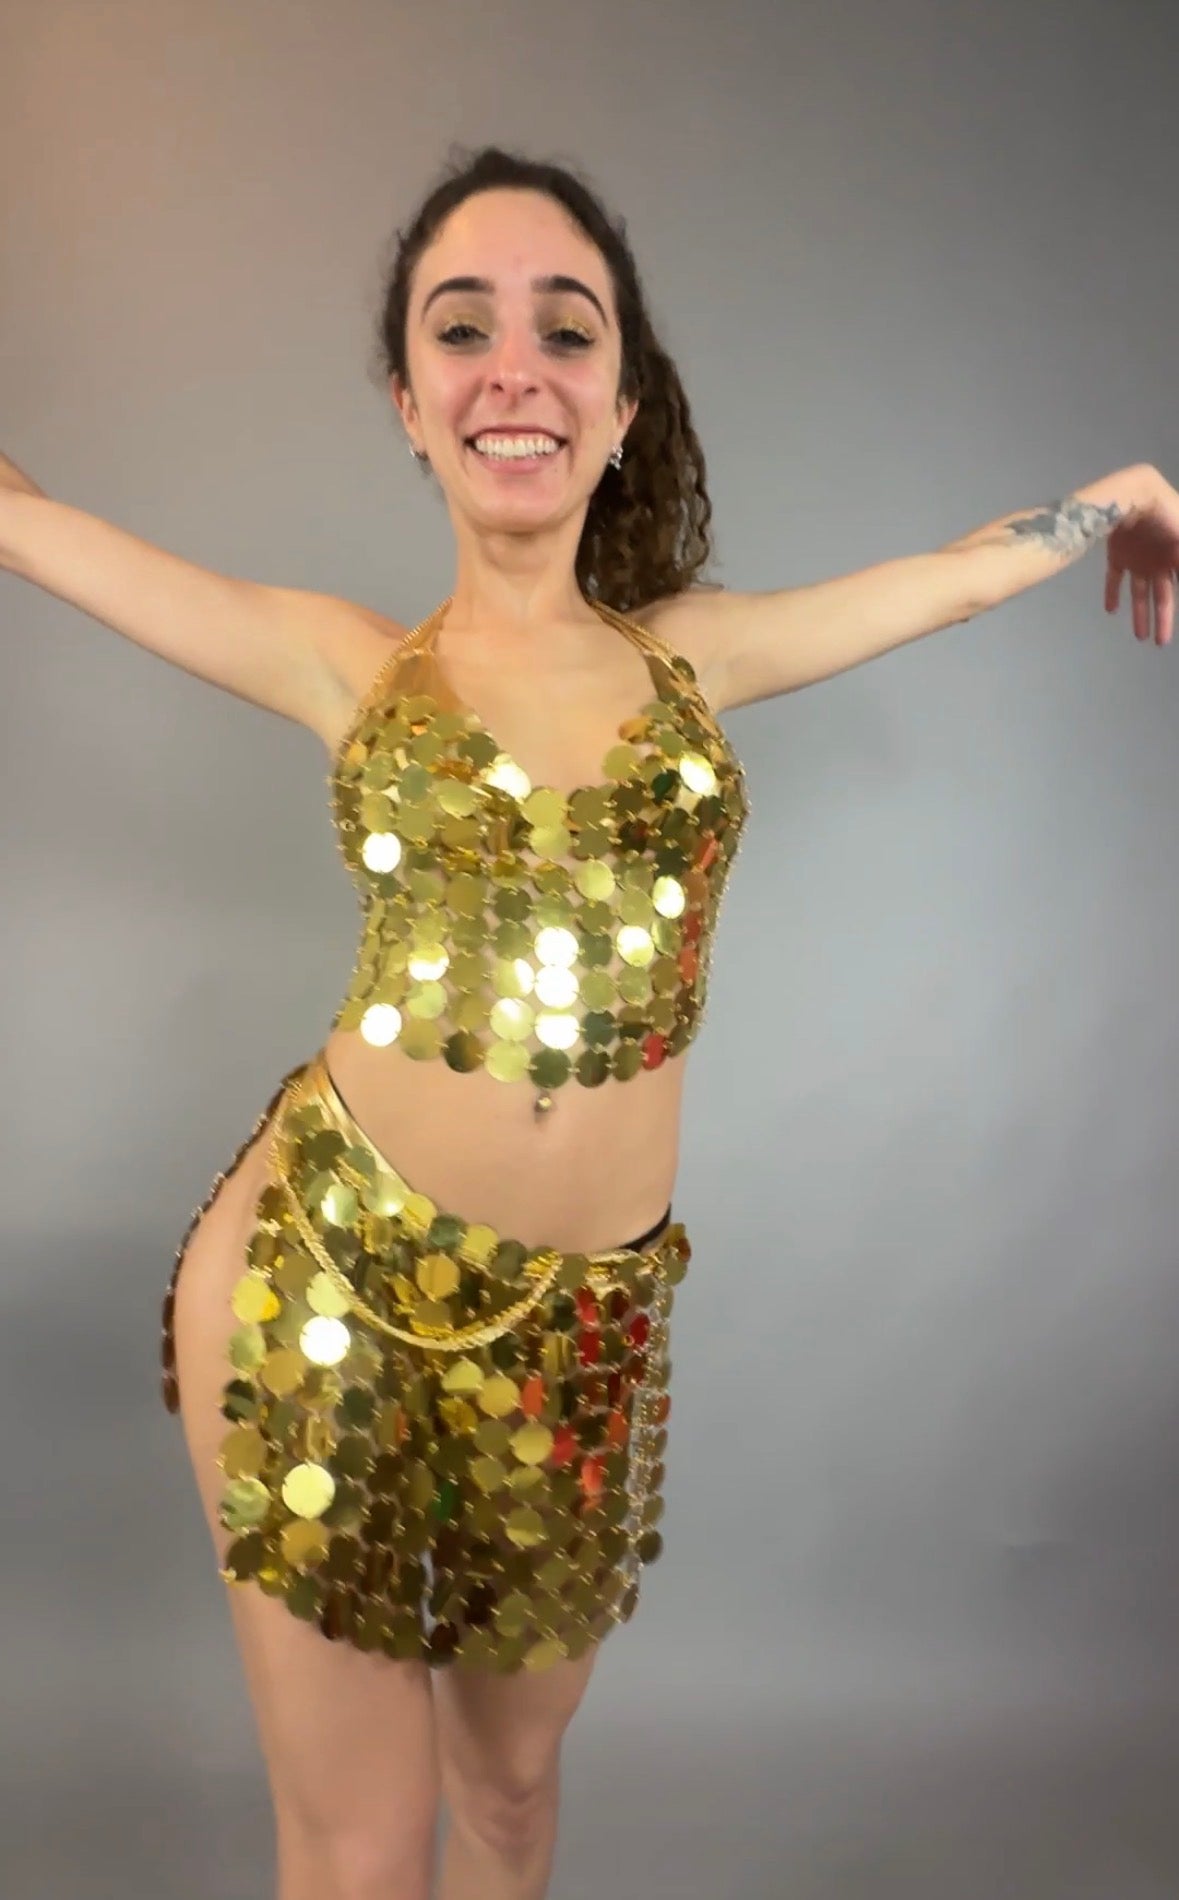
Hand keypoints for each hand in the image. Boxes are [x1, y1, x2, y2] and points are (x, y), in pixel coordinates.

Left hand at [1104, 468, 1178, 644]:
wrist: (1135, 495)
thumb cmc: (1166, 513)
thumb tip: (1177, 577)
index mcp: (1177, 559)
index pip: (1178, 586)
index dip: (1172, 610)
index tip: (1170, 632)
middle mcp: (1160, 562)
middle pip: (1163, 596)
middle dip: (1163, 619)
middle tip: (1160, 642)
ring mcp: (1139, 560)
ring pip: (1141, 593)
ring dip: (1140, 614)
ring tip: (1140, 636)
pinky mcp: (1119, 556)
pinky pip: (1115, 579)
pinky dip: (1112, 594)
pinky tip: (1111, 611)